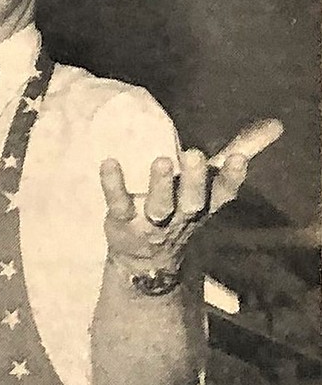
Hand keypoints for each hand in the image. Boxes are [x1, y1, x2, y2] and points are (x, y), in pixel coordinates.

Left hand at [100, 119, 282, 273]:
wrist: (145, 260)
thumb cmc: (182, 209)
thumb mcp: (210, 185)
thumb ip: (240, 152)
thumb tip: (275, 125)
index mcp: (205, 204)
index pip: (223, 193)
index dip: (231, 178)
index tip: (238, 158)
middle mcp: (181, 216)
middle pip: (192, 201)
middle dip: (195, 180)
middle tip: (195, 155)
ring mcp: (150, 222)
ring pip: (158, 206)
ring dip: (160, 186)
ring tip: (161, 161)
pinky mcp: (121, 221)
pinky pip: (118, 203)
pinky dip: (113, 185)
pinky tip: (109, 163)